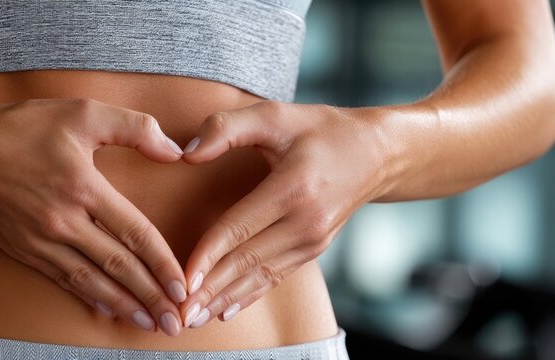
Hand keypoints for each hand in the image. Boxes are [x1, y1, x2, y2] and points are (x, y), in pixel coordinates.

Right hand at [0, 98, 188, 335]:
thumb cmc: (19, 127)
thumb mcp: (81, 113)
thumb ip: (134, 128)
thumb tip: (175, 151)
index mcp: (83, 187)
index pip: (135, 233)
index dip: (162, 263)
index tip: (182, 285)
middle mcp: (63, 220)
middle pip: (118, 265)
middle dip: (151, 296)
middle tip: (176, 321)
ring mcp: (41, 239)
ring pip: (91, 280)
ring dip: (124, 304)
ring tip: (149, 324)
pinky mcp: (23, 249)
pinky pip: (62, 279)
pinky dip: (88, 296)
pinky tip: (108, 308)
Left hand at [178, 101, 391, 326]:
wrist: (377, 153)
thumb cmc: (320, 129)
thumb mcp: (275, 115)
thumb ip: (227, 128)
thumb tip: (186, 152)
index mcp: (293, 188)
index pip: (239, 229)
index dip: (208, 256)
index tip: (181, 279)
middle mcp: (306, 221)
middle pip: (247, 261)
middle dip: (210, 290)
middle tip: (178, 313)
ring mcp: (313, 240)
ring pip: (260, 276)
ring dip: (225, 300)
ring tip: (193, 319)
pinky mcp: (314, 250)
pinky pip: (275, 277)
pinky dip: (249, 296)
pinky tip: (225, 311)